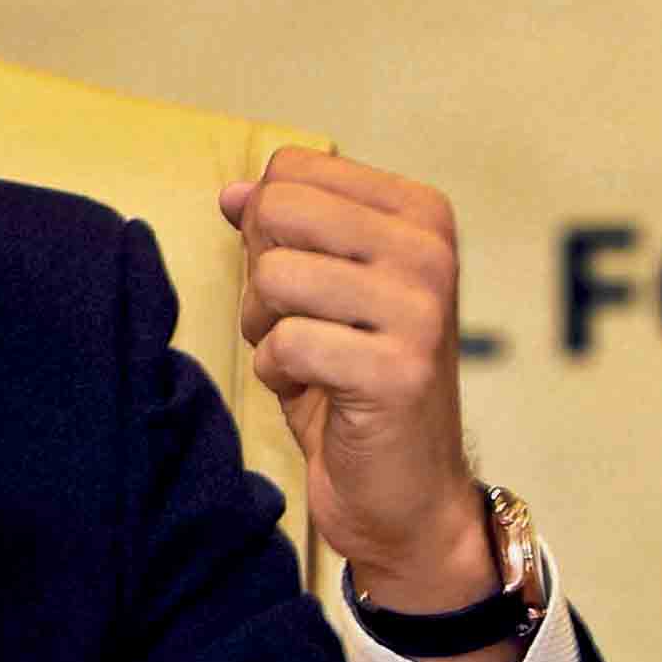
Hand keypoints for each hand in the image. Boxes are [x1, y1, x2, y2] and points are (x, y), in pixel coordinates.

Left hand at [220, 148, 495, 617]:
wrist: (405, 491)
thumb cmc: (352, 374)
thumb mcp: (314, 284)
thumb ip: (276, 228)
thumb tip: (231, 192)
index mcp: (419, 213)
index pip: (292, 170)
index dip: (268, 227)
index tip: (306, 277)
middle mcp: (430, 251)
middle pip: (278, 211)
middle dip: (262, 272)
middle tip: (298, 320)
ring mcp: (421, 311)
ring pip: (274, 276)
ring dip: (265, 328)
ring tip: (307, 358)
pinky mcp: (399, 372)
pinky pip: (285, 344)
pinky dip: (277, 373)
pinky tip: (318, 393)